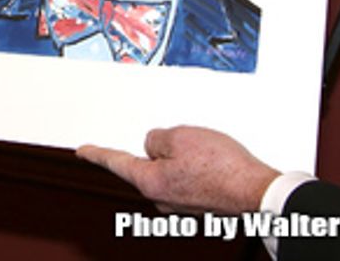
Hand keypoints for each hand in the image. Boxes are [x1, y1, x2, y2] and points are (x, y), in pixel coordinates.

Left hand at [77, 127, 278, 214]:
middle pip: (149, 163)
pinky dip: (198, 166)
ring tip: (208, 152)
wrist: (256, 191)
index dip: (97, 153)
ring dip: (184, 156)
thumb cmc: (222, 167)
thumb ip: (157, 138)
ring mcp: (181, 204)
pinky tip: (214, 161)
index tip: (83, 151)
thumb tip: (154, 144)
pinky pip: (189, 176)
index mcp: (150, 181)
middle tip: (188, 141)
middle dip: (163, 147)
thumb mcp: (180, 136)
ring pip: (172, 168)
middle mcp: (162, 198)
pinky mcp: (198, 203)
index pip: (116, 162)